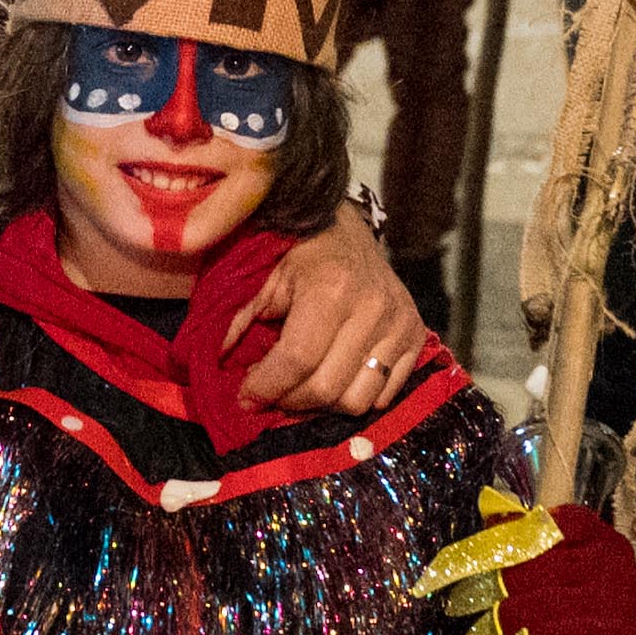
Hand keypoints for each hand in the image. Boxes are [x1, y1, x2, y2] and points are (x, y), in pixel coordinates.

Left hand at [228, 204, 427, 413]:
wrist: (345, 228)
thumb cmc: (297, 251)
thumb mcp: (263, 277)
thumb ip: (238, 320)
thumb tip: (218, 365)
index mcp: (332, 288)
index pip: (298, 360)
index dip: (267, 387)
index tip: (245, 398)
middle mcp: (373, 308)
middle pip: (328, 387)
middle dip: (289, 402)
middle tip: (269, 397)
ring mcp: (400, 323)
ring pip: (358, 400)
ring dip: (322, 406)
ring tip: (299, 390)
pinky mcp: (417, 335)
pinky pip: (385, 394)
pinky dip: (354, 397)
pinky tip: (332, 379)